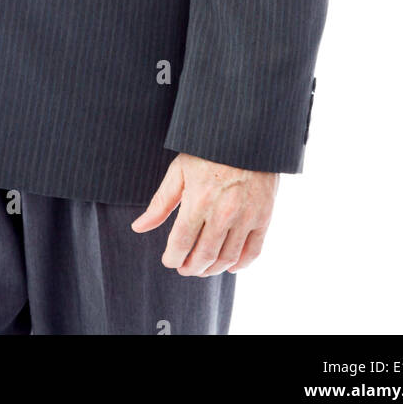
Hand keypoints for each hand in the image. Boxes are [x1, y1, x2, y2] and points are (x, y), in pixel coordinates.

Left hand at [131, 153, 278, 274]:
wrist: (246, 133)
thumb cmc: (207, 150)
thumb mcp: (180, 170)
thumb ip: (161, 202)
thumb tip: (138, 227)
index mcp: (198, 199)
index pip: (181, 242)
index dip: (172, 257)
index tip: (169, 260)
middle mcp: (223, 212)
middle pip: (204, 255)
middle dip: (191, 268)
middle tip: (184, 268)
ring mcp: (246, 216)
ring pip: (228, 257)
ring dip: (213, 269)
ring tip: (203, 268)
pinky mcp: (264, 215)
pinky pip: (254, 250)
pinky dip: (241, 264)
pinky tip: (229, 265)